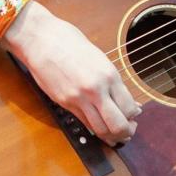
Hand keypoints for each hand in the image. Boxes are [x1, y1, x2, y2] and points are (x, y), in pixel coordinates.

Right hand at [3, 0, 140, 145]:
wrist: (42, 39)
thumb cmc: (70, 42)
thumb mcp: (99, 58)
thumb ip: (112, 81)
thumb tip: (126, 100)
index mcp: (108, 74)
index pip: (128, 107)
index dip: (133, 117)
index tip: (134, 117)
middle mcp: (96, 89)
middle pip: (117, 124)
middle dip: (125, 132)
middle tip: (127, 131)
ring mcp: (79, 98)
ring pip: (100, 129)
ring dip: (110, 136)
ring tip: (114, 133)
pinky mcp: (64, 103)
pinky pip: (84, 123)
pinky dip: (94, 128)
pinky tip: (98, 126)